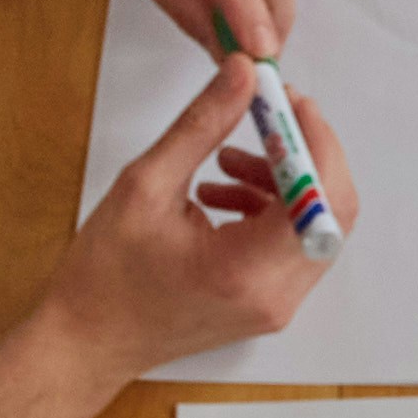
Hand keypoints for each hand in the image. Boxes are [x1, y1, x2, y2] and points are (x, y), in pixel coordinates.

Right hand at [50, 59, 356, 377]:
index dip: (315, 139)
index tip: (291, 100)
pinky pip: (291, 245)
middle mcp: (273, 295)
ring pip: (313, 226)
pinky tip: (222, 192)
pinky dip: (270, 209)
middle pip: (330, 211)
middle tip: (270, 116)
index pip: (319, 195)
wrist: (87, 341)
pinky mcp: (267, 304)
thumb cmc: (104, 277)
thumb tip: (244, 75)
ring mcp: (275, 305)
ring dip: (283, 180)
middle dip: (305, 153)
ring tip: (227, 158)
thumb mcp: (145, 184)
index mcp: (244, 270)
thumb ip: (202, 124)